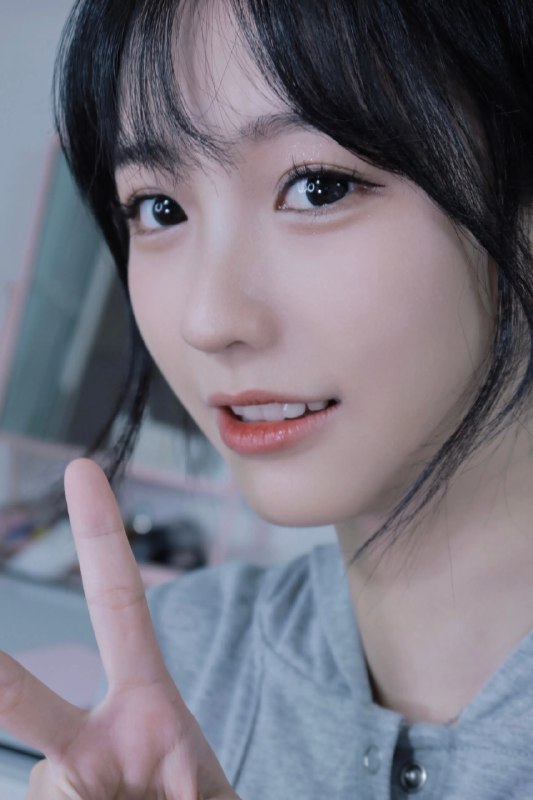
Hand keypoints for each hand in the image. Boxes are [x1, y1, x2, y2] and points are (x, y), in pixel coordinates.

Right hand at [0, 459, 238, 798]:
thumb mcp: (198, 793)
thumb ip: (164, 782)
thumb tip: (58, 783)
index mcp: (146, 703)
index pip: (119, 606)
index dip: (100, 539)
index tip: (81, 471)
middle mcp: (94, 737)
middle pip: (17, 699)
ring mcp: (61, 783)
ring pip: (44, 792)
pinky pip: (43, 799)